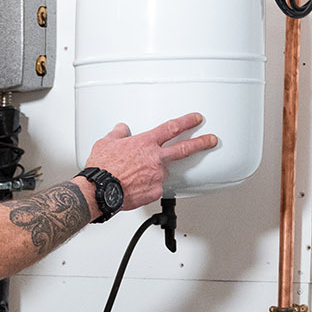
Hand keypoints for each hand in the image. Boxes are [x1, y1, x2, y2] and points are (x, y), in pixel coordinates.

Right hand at [81, 114, 218, 210]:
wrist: (100, 190)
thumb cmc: (102, 168)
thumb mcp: (106, 143)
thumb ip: (118, 134)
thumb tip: (121, 129)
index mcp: (145, 143)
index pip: (171, 128)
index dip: (187, 122)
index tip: (197, 119)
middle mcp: (155, 158)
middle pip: (184, 149)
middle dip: (201, 143)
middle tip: (212, 140)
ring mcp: (157, 176)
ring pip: (162, 172)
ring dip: (154, 172)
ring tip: (136, 176)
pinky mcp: (155, 192)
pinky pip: (154, 188)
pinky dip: (147, 187)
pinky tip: (135, 187)